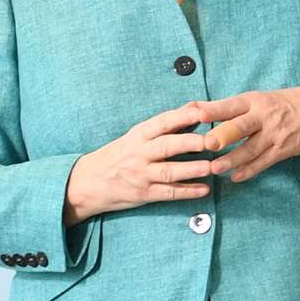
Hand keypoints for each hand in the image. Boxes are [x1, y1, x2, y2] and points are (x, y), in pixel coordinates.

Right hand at [64, 103, 212, 224]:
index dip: (181, 117)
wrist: (87, 183)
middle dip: (190, 143)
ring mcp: (141, 175)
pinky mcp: (144, 194)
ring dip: (193, 170)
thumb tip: (195, 106)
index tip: (201, 113)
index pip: (162, 123)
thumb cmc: (118, 155)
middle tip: (212, 141)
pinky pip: (168, 193)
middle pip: (167, 146)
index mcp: (139, 135)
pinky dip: (187, 192)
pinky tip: (204, 189)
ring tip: (212, 167)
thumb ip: (167, 123)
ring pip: (170, 172)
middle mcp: (140, 154)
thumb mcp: (137, 135)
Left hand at [193, 86, 299, 182]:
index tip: (197, 114)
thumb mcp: (258, 98)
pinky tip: (237, 177)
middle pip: (241, 127)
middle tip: (209, 144)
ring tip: (216, 168)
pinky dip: (250, 170)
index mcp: (254, 101)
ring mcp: (274, 134)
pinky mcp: (284, 149)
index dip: (214, 110)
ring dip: (233, 160)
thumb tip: (197, 109)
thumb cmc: (284, 103)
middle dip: (224, 135)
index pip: (231, 105)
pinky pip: (264, 162)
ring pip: (250, 149)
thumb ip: (230, 107)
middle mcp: (263, 116)